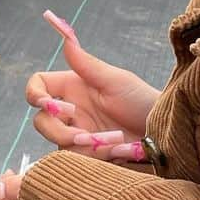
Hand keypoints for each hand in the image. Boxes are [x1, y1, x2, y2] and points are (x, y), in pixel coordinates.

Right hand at [29, 10, 160, 161]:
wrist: (165, 134)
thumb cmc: (142, 101)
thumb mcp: (116, 81)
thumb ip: (87, 64)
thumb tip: (66, 38)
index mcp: (73, 88)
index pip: (39, 86)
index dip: (34, 94)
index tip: (47, 104)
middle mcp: (72, 112)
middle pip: (42, 121)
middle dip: (57, 130)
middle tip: (82, 134)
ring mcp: (79, 135)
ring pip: (58, 144)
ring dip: (81, 146)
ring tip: (110, 143)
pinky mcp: (89, 156)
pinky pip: (76, 160)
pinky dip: (93, 158)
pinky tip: (114, 153)